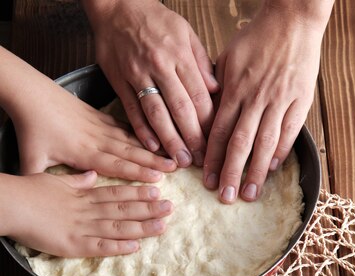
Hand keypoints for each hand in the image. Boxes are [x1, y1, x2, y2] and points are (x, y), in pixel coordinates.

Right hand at [1, 171, 172, 256]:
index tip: (157, 190)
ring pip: (118, 227)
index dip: (138, 192)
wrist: (11, 204)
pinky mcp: (73, 245)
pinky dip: (119, 247)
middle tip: (170, 206)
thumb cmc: (28, 191)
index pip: (117, 193)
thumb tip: (92, 175)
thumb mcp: (55, 180)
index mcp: (84, 195)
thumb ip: (77, 180)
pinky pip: (100, 247)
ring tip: (162, 225)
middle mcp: (88, 211)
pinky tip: (136, 246)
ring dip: (142, 227)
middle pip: (124, 208)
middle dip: (148, 208)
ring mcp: (82, 228)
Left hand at [14, 79, 176, 181]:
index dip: (138, 173)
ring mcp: (100, 126)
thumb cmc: (30, 128)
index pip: (116, 165)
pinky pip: (124, 126)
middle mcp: (97, 139)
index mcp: (83, 152)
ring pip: (131, 139)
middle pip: (130, 152)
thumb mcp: (31, 159)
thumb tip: (50, 202)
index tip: (158, 179)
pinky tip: (153, 137)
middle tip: (176, 167)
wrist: (30, 93)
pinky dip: (140, 133)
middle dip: (155, 161)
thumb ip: (41, 181)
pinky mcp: (98, 116)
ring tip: (172, 153)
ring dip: (152, 148)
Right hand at [84, 0, 218, 166]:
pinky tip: (153, 148)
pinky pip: (132, 110)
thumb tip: (218, 91)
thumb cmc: (154, 20)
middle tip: (200, 161)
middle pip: (180, 109)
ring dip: (170, 141)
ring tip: (180, 161)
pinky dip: (142, 131)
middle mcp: (159, 66)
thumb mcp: (185, 32)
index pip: (199, 95)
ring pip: (156, 114)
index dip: (208, 123)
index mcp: (179, 54)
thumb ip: (201, 62)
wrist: (116, 5)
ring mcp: (137, 75)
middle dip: (192, 138)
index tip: (215, 143)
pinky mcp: (119, 81)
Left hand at [204, 5, 327, 202]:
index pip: (219, 131)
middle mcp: (255, 98)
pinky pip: (289, 132)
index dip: (211, 158)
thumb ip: (217, 89)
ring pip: (265, 142)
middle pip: (240, 143)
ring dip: (256, 171)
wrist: (292, 20)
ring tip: (250, 194)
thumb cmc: (257, 39)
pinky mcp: (300, 100)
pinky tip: (272, 168)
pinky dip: (280, 152)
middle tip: (225, 197)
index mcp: (235, 90)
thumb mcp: (227, 59)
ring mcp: (279, 100)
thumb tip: (205, 116)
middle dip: (231, 173)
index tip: (206, 180)